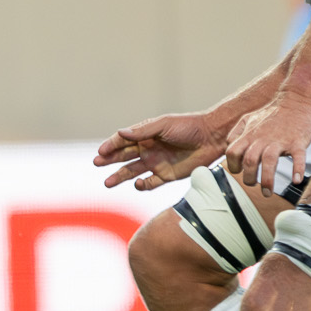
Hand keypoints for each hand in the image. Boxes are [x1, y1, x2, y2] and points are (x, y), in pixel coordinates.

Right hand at [94, 113, 225, 190]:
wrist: (213, 138)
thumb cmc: (188, 127)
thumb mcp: (164, 125)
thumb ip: (142, 131)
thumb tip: (120, 133)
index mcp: (145, 135)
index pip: (123, 141)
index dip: (111, 146)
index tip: (101, 152)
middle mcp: (148, 149)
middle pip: (124, 156)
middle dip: (109, 160)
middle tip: (97, 164)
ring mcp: (156, 163)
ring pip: (132, 171)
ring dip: (120, 176)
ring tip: (107, 183)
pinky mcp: (167, 176)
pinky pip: (150, 183)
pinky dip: (142, 185)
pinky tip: (137, 184)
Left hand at [225, 95, 310, 195]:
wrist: (297, 98)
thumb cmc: (274, 112)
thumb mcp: (248, 118)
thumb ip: (236, 132)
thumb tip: (229, 146)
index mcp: (249, 135)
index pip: (232, 153)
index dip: (233, 165)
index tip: (240, 173)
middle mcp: (262, 138)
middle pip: (249, 161)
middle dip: (249, 178)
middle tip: (254, 186)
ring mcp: (280, 140)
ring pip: (269, 161)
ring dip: (267, 180)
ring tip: (268, 192)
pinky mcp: (298, 141)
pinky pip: (297, 157)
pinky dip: (297, 169)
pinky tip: (296, 180)